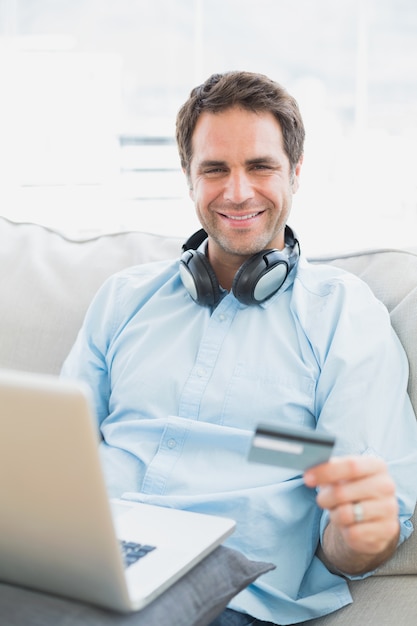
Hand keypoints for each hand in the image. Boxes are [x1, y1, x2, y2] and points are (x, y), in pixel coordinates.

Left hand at [304, 456, 399, 574]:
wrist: (373, 517)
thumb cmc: (353, 489)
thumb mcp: (343, 475)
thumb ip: (329, 469)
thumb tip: (311, 470)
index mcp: (376, 465)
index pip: (351, 465)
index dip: (326, 472)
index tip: (307, 478)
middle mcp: (386, 486)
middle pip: (342, 492)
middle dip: (324, 498)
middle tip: (321, 500)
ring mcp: (389, 509)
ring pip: (345, 514)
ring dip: (334, 515)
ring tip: (338, 512)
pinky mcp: (387, 530)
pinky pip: (353, 533)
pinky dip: (345, 531)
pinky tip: (351, 525)